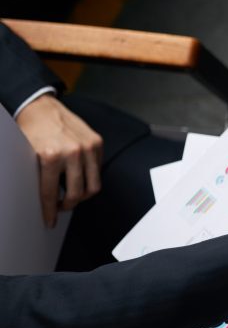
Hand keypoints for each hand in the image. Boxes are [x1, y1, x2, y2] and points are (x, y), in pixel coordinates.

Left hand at [15, 94, 102, 226]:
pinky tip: (78, 175)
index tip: (50, 220)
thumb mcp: (29, 156)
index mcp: (51, 156)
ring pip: (93, 184)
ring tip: (72, 193)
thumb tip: (47, 200)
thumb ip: (40, 177)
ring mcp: (88, 147)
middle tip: (62, 206)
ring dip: (83, 194)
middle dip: (69, 204)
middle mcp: (72, 152)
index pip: (51, 193)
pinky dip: (89, 176)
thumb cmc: (31, 130)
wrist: (40, 107)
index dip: (50, 210)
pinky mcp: (97, 142)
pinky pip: (98, 169)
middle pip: (77, 193)